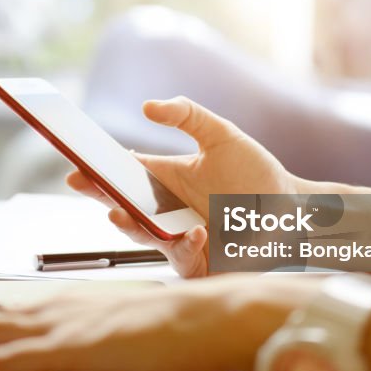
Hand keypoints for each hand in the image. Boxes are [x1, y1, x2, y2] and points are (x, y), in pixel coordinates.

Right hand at [67, 96, 302, 277]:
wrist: (293, 209)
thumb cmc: (257, 173)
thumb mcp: (221, 135)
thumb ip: (187, 115)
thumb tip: (148, 106)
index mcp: (165, 180)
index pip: (122, 176)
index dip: (97, 173)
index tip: (77, 166)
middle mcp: (167, 211)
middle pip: (123, 206)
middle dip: (100, 198)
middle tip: (86, 186)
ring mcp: (180, 238)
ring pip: (143, 237)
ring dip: (131, 225)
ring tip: (122, 212)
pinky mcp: (199, 263)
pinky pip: (181, 259)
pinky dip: (184, 245)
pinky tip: (196, 231)